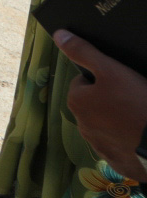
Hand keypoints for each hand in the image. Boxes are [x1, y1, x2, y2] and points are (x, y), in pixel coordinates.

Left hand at [56, 31, 146, 181]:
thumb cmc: (136, 104)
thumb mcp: (111, 70)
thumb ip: (84, 52)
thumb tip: (59, 35)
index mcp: (77, 102)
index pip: (84, 83)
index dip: (103, 79)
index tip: (121, 82)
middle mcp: (82, 126)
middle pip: (95, 105)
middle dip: (110, 101)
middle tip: (134, 99)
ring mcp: (100, 146)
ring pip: (107, 126)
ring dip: (119, 122)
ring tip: (140, 117)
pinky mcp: (118, 162)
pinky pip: (121, 147)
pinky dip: (129, 141)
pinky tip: (141, 135)